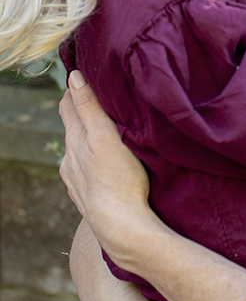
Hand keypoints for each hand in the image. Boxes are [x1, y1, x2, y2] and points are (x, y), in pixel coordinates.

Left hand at [59, 70, 150, 254]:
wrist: (120, 225)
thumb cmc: (119, 178)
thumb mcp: (104, 135)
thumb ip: (89, 106)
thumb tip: (74, 77)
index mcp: (76, 139)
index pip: (70, 104)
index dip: (74, 89)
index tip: (82, 75)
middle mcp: (70, 157)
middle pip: (71, 126)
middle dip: (78, 109)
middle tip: (91, 94)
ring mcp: (75, 178)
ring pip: (76, 150)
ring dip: (84, 137)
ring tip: (100, 129)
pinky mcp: (83, 195)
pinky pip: (82, 171)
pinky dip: (88, 160)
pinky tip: (100, 164)